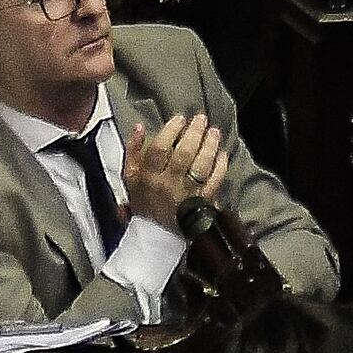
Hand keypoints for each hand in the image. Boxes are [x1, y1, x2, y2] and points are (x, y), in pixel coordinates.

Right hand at [121, 110, 228, 235]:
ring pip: (201, 165)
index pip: (159, 149)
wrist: (154, 234)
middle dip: (194, 132)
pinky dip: (221, 166)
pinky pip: (215, 181)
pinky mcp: (202, 201)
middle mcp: (168, 185)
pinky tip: (222, 154)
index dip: (171, 130)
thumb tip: (139, 127)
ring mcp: (187, 193)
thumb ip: (133, 151)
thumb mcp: (130, 177)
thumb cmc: (144, 202)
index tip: (180, 118)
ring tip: (213, 131)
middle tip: (201, 119)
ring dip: (210, 145)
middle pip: (183, 154)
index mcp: (148, 177)